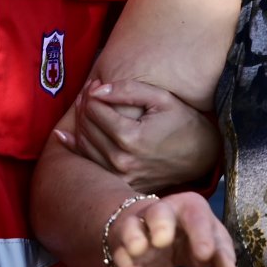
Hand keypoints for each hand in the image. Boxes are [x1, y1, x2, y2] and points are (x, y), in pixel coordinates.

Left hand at [54, 78, 217, 193]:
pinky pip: (91, 163)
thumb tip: (97, 90)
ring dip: (79, 124)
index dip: (92, 93)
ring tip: (85, 107)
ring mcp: (120, 175)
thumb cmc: (183, 122)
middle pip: (87, 127)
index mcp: (131, 137)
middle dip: (84, 106)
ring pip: (85, 145)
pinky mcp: (120, 182)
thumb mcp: (162, 99)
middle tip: (89, 93)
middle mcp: (121, 159)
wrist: (202, 156)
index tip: (96, 84)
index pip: (95, 110)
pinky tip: (64, 137)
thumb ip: (128, 90)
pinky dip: (76, 148)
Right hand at [107, 191, 236, 266]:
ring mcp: (138, 227)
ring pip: (132, 226)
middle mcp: (161, 212)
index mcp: (188, 207)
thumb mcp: (207, 244)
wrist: (152, 238)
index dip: (202, 234)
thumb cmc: (187, 238)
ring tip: (139, 249)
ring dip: (134, 238)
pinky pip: (120, 251)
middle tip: (164, 241)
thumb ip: (220, 254)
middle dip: (162, 225)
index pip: (196, 215)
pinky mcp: (121, 244)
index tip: (207, 254)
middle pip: (160, 212)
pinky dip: (125, 262)